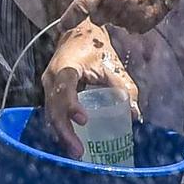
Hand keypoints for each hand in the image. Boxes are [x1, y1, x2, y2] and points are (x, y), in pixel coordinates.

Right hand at [42, 20, 139, 157]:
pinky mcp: (50, 92)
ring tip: (76, 152)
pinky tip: (71, 142)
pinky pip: (53, 112)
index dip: (71, 106)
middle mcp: (51, 78)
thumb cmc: (95, 47)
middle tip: (79, 151)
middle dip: (65, 132)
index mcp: (65, 67)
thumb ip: (123, 87)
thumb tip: (135, 115)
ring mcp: (48, 86)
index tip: (83, 120)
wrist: (77, 32)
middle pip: (53, 109)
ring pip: (50, 114)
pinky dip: (61, 128)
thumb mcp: (111, 65)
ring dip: (62, 134)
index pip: (64, 89)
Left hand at [66, 0, 183, 33]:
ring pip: (114, 22)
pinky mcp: (146, 22)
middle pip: (97, 16)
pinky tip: (142, 1)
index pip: (80, 6)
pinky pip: (131, 27)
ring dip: (117, 12)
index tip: (62, 26)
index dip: (69, 18)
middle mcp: (115, 0)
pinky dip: (132, 18)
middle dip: (101, 6)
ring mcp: (131, 13)